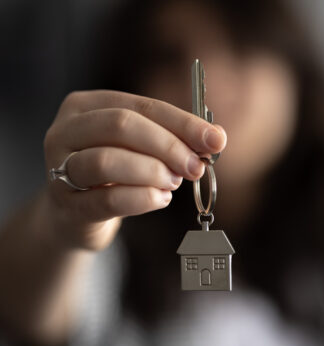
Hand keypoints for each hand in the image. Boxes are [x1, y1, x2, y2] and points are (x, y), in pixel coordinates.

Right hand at [44, 90, 225, 249]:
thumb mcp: (136, 148)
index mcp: (86, 106)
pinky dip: (142, 199)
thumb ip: (169, 138)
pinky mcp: (67, 205)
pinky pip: (108, 200)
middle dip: (168, 146)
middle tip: (194, 167)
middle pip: (121, 125)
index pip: (142, 106)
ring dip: (152, 172)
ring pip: (108, 161)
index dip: (182, 123)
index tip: (215, 140)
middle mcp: (65, 131)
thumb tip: (215, 137)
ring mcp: (59, 168)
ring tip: (172, 183)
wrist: (76, 213)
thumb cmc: (112, 174)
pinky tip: (159, 198)